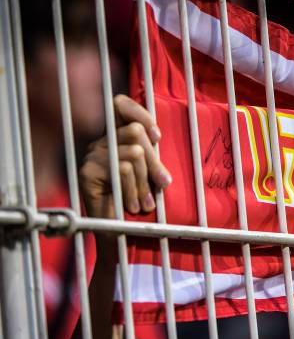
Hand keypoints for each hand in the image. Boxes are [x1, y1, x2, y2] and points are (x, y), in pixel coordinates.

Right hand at [79, 94, 171, 217]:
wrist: (117, 233)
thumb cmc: (137, 201)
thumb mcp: (148, 172)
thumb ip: (150, 154)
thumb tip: (156, 136)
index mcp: (115, 138)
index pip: (120, 105)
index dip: (140, 113)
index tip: (157, 137)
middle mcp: (100, 143)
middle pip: (135, 132)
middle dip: (154, 161)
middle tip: (162, 184)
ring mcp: (91, 156)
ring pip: (132, 153)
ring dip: (145, 181)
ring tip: (145, 203)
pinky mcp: (87, 171)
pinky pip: (122, 169)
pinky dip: (134, 189)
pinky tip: (132, 205)